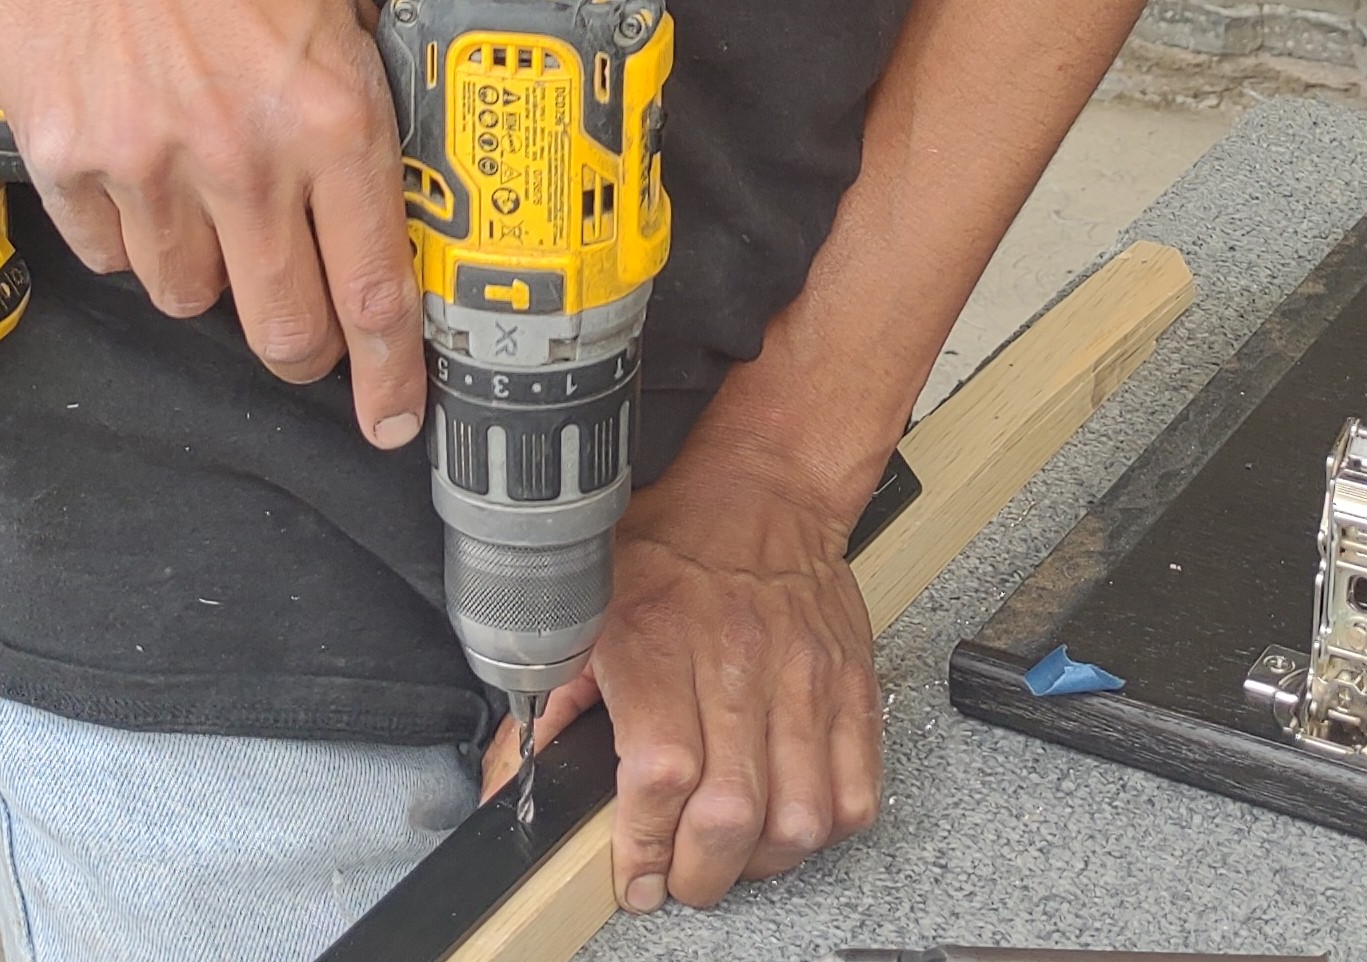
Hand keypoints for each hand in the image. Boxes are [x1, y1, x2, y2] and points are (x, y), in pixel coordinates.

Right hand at [0, 0, 424, 448]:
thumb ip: (361, 96)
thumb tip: (388, 186)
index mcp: (331, 116)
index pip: (377, 286)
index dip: (390, 372)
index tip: (393, 417)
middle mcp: (244, 158)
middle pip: (282, 328)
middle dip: (301, 349)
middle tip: (302, 334)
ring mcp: (147, 167)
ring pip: (187, 297)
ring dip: (207, 274)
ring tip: (207, 205)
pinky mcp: (67, 161)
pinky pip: (110, 252)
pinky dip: (131, 233)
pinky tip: (139, 171)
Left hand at [585, 445, 881, 909]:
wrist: (763, 489)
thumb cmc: (673, 544)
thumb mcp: (589, 603)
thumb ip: (549, 698)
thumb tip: (509, 778)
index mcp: (660, 642)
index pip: (662, 774)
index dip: (646, 845)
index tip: (636, 876)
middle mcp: (736, 662)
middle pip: (732, 814)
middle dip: (701, 875)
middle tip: (683, 876)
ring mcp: (803, 677)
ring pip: (800, 818)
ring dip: (762, 860)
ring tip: (736, 851)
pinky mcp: (851, 685)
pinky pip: (858, 791)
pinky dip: (826, 828)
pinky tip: (790, 817)